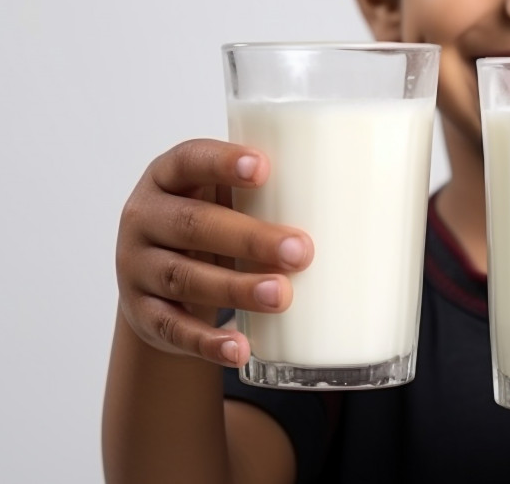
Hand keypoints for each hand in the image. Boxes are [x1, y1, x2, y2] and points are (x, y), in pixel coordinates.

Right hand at [115, 139, 313, 367]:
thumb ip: (267, 190)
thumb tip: (373, 193)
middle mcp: (145, 217)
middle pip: (193, 224)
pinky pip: (173, 329)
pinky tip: (240, 349)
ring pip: (185, 278)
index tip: (265, 167)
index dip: (223, 162)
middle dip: (250, 238)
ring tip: (282, 296)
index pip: (189, 159)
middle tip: (302, 251)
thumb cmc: (210, 223)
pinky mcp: (142, 314)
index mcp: (168, 176)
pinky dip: (208, 342)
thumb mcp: (223, 198)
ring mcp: (136, 267)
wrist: (155, 277)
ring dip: (236, 290)